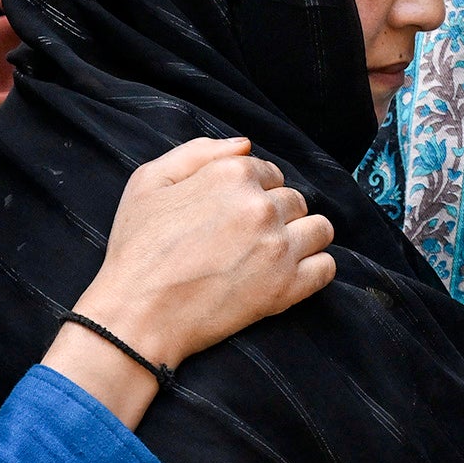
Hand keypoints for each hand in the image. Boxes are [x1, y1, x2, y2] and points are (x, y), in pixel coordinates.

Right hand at [73, 137, 335, 369]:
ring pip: (319, 228)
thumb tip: (246, 146)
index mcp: (231, 174)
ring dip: (302, 237)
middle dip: (275, 215)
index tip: (233, 216)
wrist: (136, 316)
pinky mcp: (287, 287)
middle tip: (245, 240)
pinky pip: (327, 267)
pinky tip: (290, 274)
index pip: (268, 173)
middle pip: (293, 199)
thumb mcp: (148, 182)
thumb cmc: (136, 250)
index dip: (252, 193)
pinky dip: (315, 268)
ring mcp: (277, 247)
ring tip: (273, 255)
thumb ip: (197, 152)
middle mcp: (261, 206)